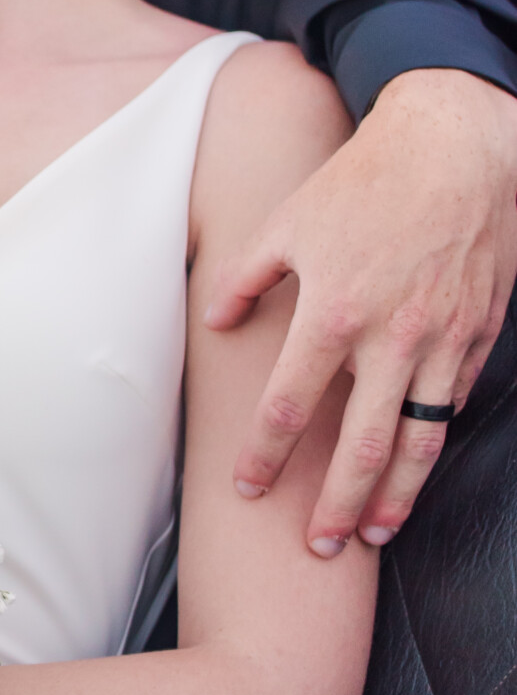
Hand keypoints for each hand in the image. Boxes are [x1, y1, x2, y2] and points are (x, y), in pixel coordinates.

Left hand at [205, 68, 516, 551]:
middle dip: (338, 505)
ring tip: (375, 533)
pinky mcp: (479, 333)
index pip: (290, 406)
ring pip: (420, 440)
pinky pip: (456, 401)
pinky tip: (416, 466)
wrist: (454, 147)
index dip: (266, 455)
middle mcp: (391, 337)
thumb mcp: (287, 222)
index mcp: (333, 313)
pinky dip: (435, 441)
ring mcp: (442, 340)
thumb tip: (214, 322)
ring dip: (397, 496)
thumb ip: (244, 279)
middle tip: (319, 547)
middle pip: (361, 447)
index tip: (248, 488)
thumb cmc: (363, 182)